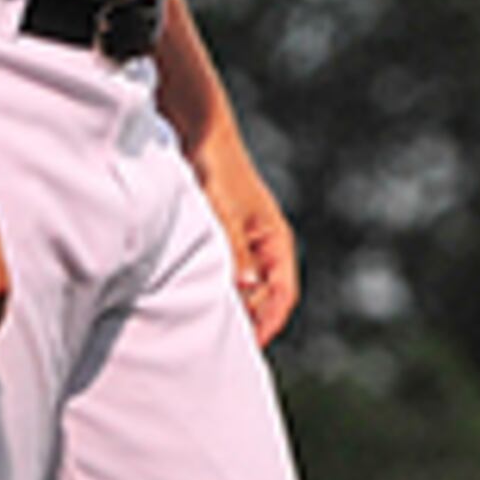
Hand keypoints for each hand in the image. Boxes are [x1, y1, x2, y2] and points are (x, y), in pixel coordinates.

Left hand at [192, 134, 299, 343]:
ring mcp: (244, 245)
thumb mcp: (226, 215)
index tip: (248, 346)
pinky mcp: (223, 241)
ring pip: (244, 289)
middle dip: (249, 320)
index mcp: (276, 242)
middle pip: (264, 298)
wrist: (199, 134)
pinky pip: (226, 276)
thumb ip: (236, 252)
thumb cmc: (218, 170)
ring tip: (207, 326)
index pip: (282, 295)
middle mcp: (264, 247)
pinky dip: (218, 291)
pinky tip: (196, 300)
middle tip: (221, 344)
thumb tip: (247, 289)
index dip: (268, 323)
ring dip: (232, 306)